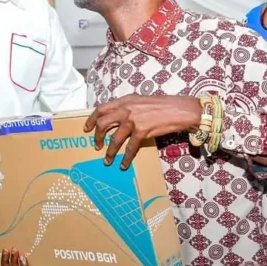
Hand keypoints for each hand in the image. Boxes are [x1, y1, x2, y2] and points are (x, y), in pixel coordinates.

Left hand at [84, 94, 201, 169]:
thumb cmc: (163, 105)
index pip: (101, 109)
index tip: (86, 129)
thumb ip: (128, 107)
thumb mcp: (141, 101)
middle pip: (102, 123)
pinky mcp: (142, 130)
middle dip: (97, 136)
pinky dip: (126, 158)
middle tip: (96, 145)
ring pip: (114, 138)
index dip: (91, 120)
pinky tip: (123, 165)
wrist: (180, 109)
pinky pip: (130, 148)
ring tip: (107, 160)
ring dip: (109, 151)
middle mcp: (126, 108)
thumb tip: (117, 118)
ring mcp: (133, 119)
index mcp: (125, 100)